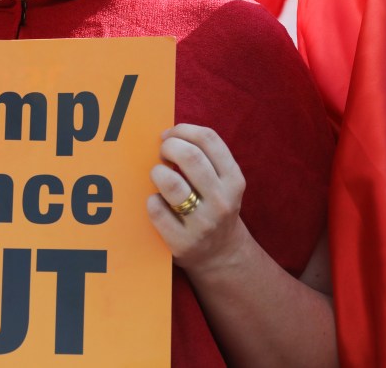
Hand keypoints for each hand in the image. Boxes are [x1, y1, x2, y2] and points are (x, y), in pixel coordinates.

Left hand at [147, 124, 248, 273]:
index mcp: (233, 180)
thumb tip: (168, 134)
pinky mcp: (183, 242)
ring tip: (158, 176)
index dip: (183, 130)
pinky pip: (156, 209)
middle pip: (189, 156)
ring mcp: (203, 223)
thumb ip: (205, 158)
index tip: (169, 134)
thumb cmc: (213, 208)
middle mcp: (222, 200)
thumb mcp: (222, 183)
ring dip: (157, 172)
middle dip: (168, 147)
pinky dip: (151, 201)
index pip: (208, 139)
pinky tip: (157, 203)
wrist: (222, 257)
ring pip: (170, 183)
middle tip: (162, 153)